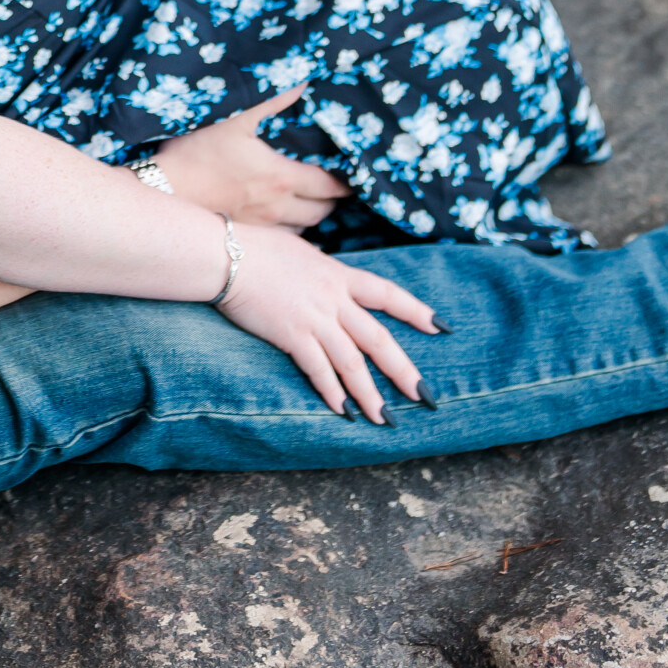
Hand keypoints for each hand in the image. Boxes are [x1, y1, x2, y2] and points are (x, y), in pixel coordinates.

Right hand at [153, 84, 348, 229]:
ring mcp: (263, 227)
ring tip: (311, 201)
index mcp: (281, 177)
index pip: (330, 186)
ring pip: (304, 229)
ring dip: (313, 216)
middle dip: (333, 200)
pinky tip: (284, 218)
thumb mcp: (235, 118)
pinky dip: (291, 229)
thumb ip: (273, 99)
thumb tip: (301, 80)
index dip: (347, 182)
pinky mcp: (247, 237)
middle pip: (323, 212)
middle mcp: (278, 207)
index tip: (354, 175)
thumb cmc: (197, 152)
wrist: (165, 190)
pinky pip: (282, 240)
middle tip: (333, 186)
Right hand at [219, 221, 441, 418]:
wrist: (226, 254)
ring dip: (369, 395)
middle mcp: (333, 298)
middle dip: (404, 371)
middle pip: (379, 339)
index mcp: (338, 274)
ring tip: (384, 419)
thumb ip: (318, 269)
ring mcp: (314, 317)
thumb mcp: (299, 251)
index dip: (416, 311)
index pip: (387, 293)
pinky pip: (319, 370)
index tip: (441, 327)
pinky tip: (341, 412)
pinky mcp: (292, 334)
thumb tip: (322, 274)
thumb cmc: (255, 248)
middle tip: (425, 397)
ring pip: (353, 362)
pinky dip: (332, 393)